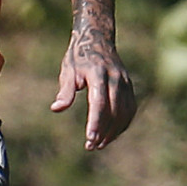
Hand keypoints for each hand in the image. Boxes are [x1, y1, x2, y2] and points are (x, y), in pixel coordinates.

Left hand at [51, 31, 135, 149]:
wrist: (97, 39)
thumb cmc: (78, 58)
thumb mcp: (68, 70)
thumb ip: (65, 90)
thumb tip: (56, 108)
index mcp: (98, 74)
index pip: (99, 103)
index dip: (95, 122)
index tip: (89, 138)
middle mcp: (115, 79)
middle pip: (113, 111)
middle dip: (104, 131)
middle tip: (91, 146)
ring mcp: (125, 83)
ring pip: (124, 113)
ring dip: (114, 131)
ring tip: (100, 144)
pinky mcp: (130, 87)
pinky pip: (129, 109)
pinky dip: (122, 124)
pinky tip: (111, 134)